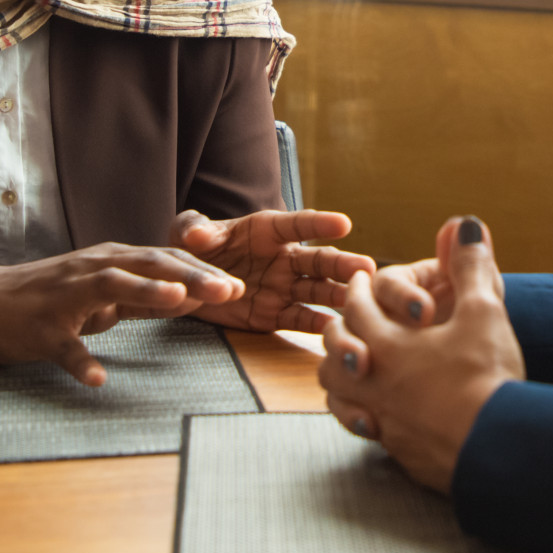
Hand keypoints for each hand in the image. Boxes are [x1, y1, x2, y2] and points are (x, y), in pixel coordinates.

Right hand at [0, 243, 243, 385]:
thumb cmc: (47, 297)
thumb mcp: (101, 291)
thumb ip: (144, 295)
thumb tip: (192, 297)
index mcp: (111, 261)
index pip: (166, 259)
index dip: (203, 269)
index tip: (240, 283)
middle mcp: (93, 269)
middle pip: (149, 265)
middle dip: (193, 276)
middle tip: (231, 289)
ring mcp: (65, 298)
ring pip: (111, 287)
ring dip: (148, 293)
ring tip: (182, 302)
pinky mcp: (40, 329)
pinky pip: (64, 347)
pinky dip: (82, 362)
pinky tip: (100, 379)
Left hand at [174, 208, 374, 332]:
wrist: (187, 283)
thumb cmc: (191, 248)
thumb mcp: (186, 233)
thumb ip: (194, 229)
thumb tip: (197, 235)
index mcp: (267, 231)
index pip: (298, 224)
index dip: (319, 223)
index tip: (343, 224)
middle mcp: (283, 258)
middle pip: (318, 260)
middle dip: (341, 264)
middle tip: (366, 268)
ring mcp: (282, 288)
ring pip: (316, 290)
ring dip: (337, 294)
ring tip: (358, 299)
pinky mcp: (274, 315)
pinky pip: (298, 320)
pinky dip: (316, 325)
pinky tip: (333, 329)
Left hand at [318, 216, 525, 492]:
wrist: (495, 448)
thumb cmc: (485, 376)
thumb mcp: (484, 311)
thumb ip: (469, 266)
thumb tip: (463, 225)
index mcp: (387, 343)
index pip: (357, 307)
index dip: (358, 287)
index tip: (359, 278)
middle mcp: (373, 381)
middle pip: (334, 351)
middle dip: (339, 329)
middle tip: (347, 317)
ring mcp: (381, 418)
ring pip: (339, 393)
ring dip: (341, 373)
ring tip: (353, 362)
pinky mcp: (397, 449)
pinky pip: (363, 426)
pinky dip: (361, 411)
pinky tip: (375, 410)